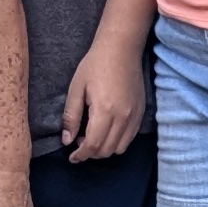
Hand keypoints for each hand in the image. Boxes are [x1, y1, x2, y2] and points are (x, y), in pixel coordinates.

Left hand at [59, 33, 148, 161]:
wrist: (121, 49)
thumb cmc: (95, 65)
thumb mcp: (76, 89)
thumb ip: (71, 116)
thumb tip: (67, 140)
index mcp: (104, 111)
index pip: (93, 145)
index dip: (80, 155)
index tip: (72, 156)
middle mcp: (122, 117)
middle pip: (106, 150)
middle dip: (90, 153)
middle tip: (79, 142)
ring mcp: (134, 116)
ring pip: (119, 148)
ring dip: (104, 149)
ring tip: (93, 136)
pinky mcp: (140, 113)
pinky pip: (130, 138)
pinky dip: (117, 142)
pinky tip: (107, 131)